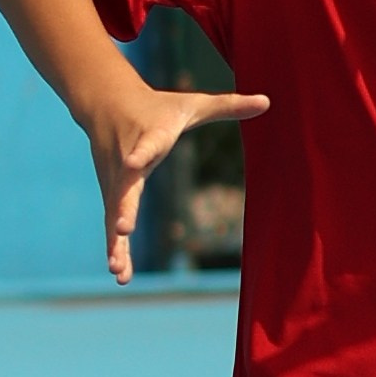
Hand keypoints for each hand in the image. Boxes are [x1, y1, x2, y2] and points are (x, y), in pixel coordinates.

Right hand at [89, 83, 268, 282]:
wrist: (107, 102)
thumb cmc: (157, 106)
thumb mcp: (192, 103)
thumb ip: (228, 105)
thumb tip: (268, 101)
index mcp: (150, 136)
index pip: (146, 145)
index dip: (140, 153)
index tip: (133, 162)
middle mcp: (127, 161)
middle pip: (124, 188)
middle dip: (123, 209)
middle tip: (122, 230)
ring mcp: (116, 180)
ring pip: (114, 213)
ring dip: (116, 243)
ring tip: (119, 270)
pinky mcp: (111, 194)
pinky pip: (112, 224)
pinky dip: (116, 248)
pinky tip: (121, 275)